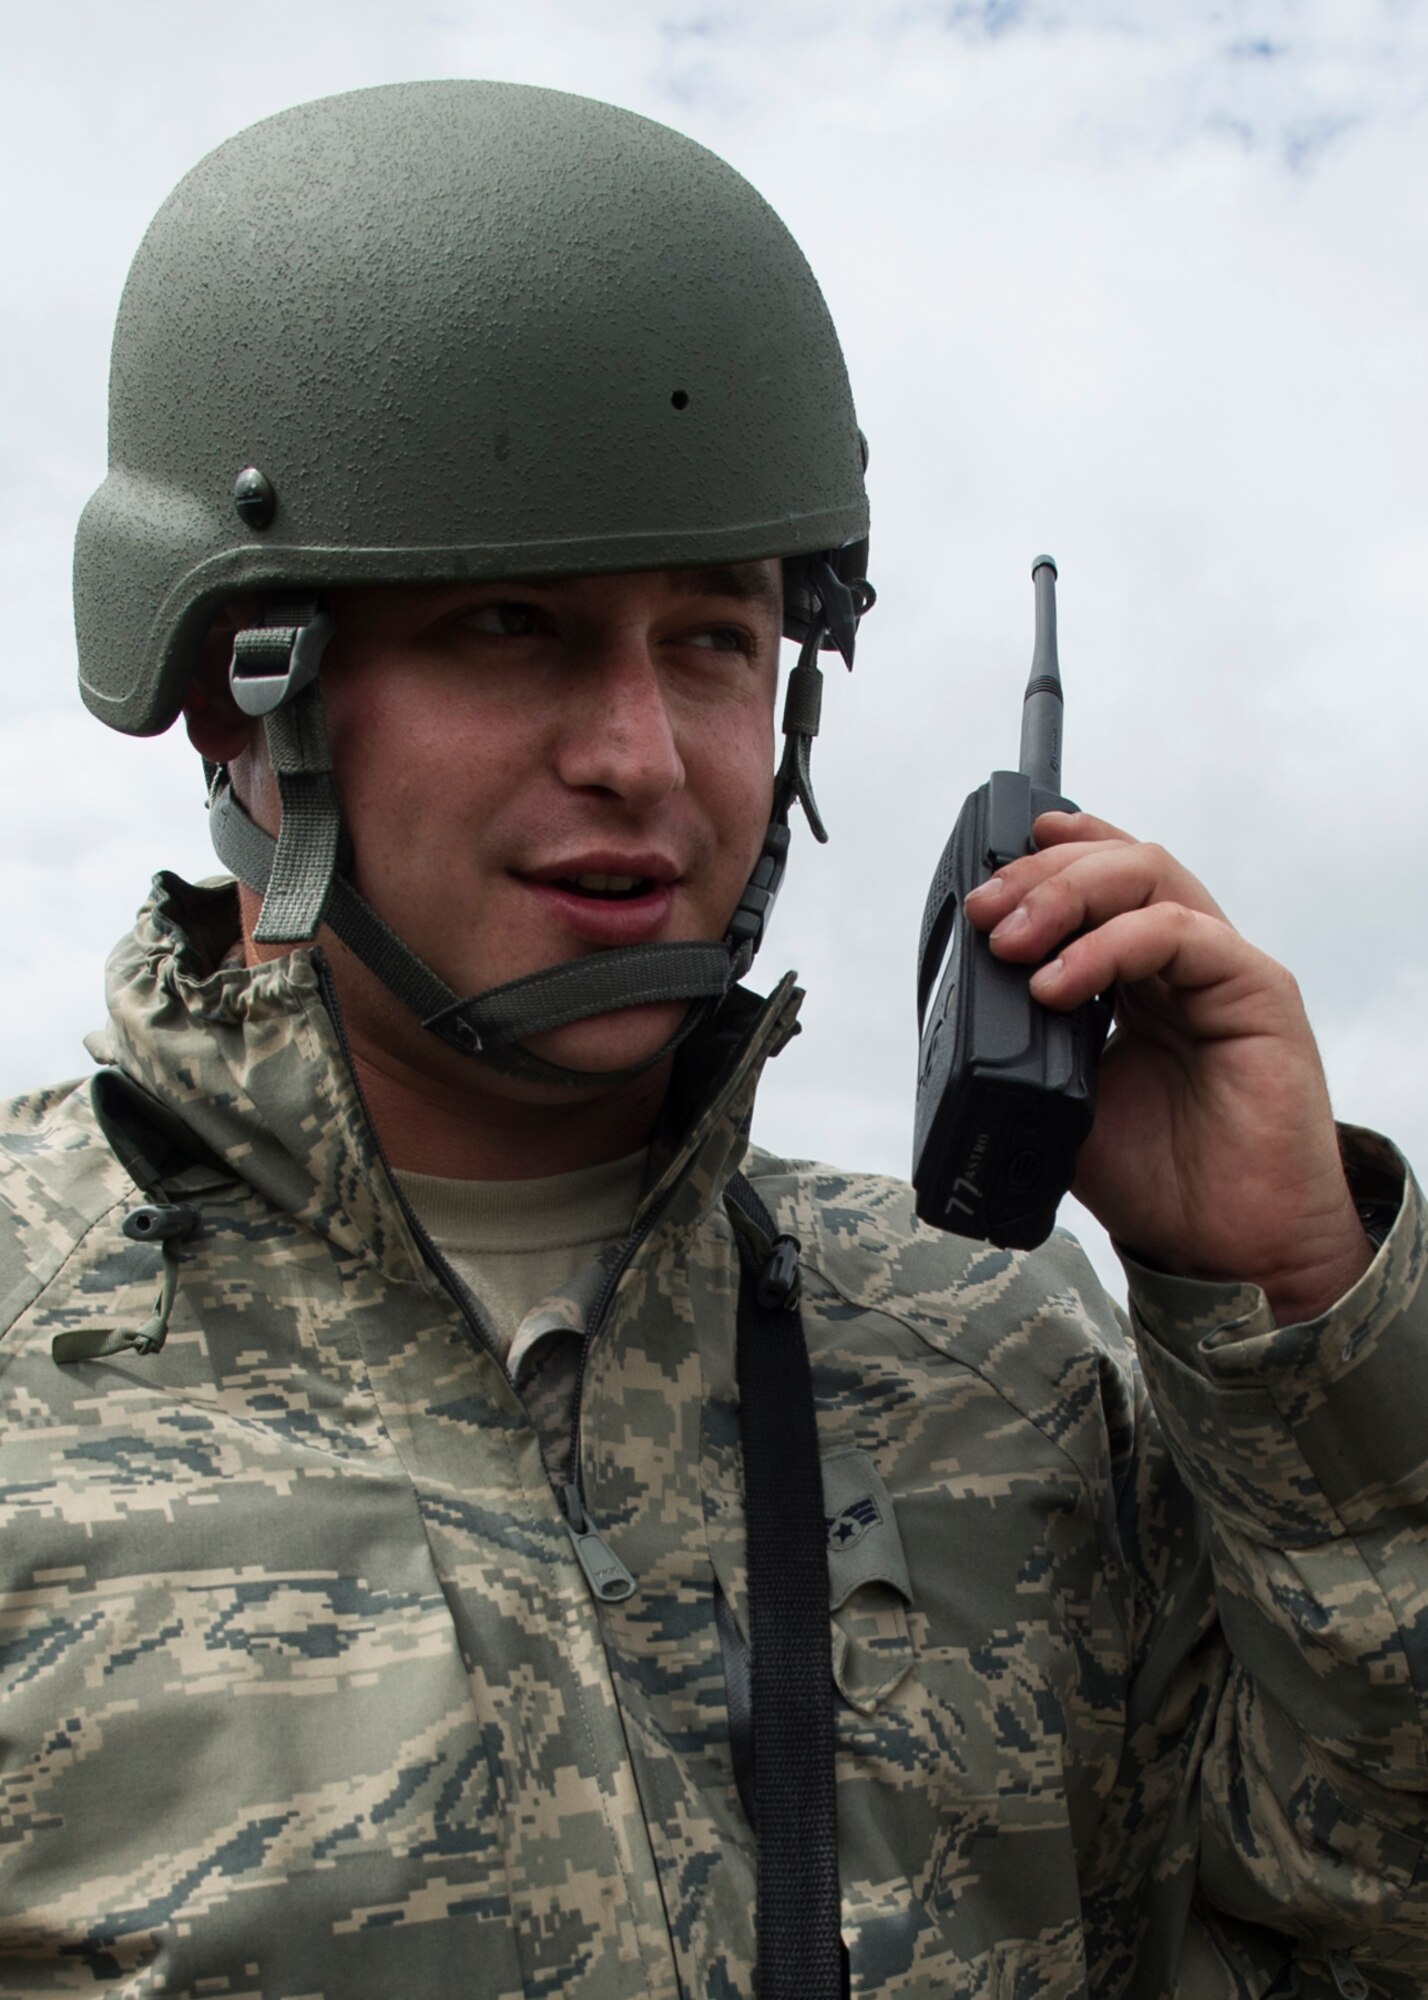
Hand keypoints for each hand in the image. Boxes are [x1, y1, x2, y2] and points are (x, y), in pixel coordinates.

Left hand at [962, 812, 1371, 1324]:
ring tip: (1012, 943)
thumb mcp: (1064, 1098)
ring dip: (1067, 896)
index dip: (1051, 856)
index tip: (988, 868)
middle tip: (986, 912)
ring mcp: (1222, 969)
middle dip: (1041, 876)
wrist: (1225, 1248)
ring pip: (1149, 877)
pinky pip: (1179, 934)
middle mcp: (1183, 961)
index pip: (1102, 882)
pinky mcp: (1258, 990)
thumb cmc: (1158, 1180)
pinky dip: (1109, 947)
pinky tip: (1058, 984)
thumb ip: (1030, 1039)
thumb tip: (965, 1004)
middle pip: (1118, 865)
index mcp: (1140, 978)